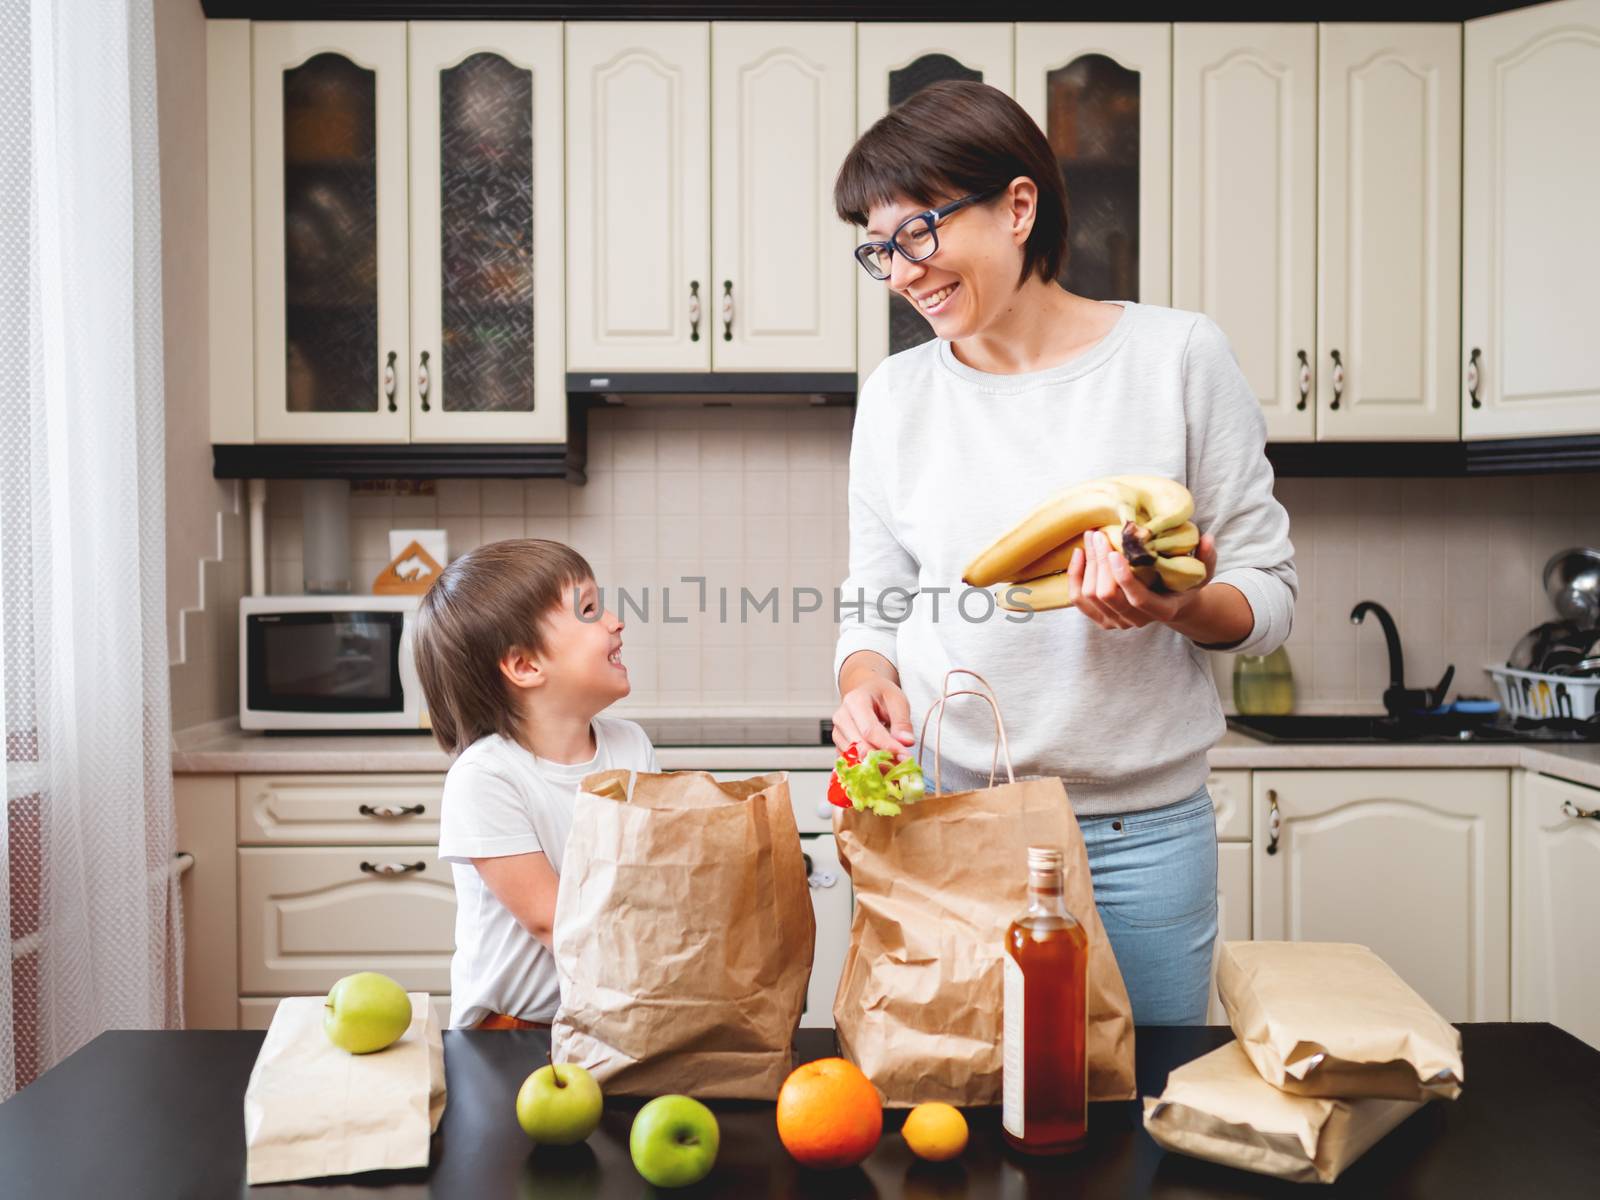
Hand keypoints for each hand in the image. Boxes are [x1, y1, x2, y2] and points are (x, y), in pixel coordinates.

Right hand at [831, 675, 915, 761]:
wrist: (868, 692)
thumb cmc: (881, 696)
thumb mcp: (898, 701)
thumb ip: (902, 722)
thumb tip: (906, 742)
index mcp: (855, 701)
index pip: (869, 730)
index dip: (887, 746)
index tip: (904, 756)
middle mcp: (841, 717)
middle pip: (858, 745)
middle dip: (880, 759)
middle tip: (901, 766)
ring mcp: (837, 732)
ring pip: (852, 756)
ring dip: (873, 766)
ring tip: (894, 768)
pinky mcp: (839, 745)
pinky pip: (850, 761)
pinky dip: (865, 768)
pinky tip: (882, 769)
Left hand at [1070, 530, 1217, 630]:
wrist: (1171, 605)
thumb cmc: (1185, 584)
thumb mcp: (1203, 572)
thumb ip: (1207, 557)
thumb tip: (1207, 538)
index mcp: (1161, 610)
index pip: (1137, 600)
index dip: (1124, 577)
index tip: (1116, 551)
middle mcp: (1135, 621)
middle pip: (1107, 594)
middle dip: (1100, 562)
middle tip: (1099, 534)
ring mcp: (1115, 622)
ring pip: (1090, 595)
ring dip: (1089, 564)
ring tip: (1092, 537)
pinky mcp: (1100, 618)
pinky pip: (1078, 600)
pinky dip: (1075, 576)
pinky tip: (1079, 554)